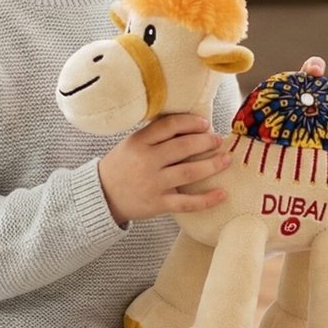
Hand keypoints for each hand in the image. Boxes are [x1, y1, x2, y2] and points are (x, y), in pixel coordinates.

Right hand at [98, 113, 232, 226]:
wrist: (102, 196)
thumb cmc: (122, 165)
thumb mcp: (132, 144)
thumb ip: (156, 136)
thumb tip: (191, 126)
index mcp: (139, 142)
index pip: (169, 126)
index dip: (191, 122)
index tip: (205, 123)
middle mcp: (146, 161)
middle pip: (183, 147)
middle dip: (206, 142)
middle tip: (218, 140)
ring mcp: (153, 184)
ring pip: (189, 173)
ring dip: (212, 165)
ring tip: (226, 159)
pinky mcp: (158, 204)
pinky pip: (187, 203)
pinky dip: (207, 199)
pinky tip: (222, 194)